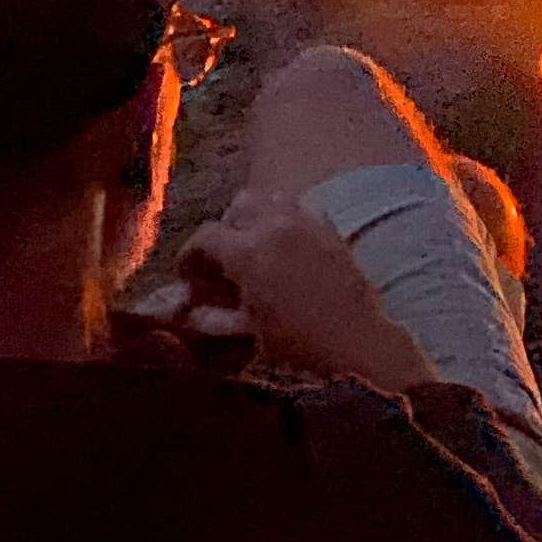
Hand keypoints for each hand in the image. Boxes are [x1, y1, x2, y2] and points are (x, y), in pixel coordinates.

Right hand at [179, 189, 438, 392]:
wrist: (355, 341)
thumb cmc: (296, 344)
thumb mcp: (246, 332)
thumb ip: (210, 317)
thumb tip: (187, 310)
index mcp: (248, 252)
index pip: (204, 236)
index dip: (190, 256)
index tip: (188, 276)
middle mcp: (276, 226)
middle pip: (238, 205)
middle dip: (224, 228)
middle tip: (223, 260)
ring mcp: (308, 222)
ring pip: (270, 197)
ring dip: (256, 216)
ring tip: (254, 248)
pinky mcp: (331, 228)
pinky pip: (301, 206)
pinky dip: (285, 217)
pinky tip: (286, 247)